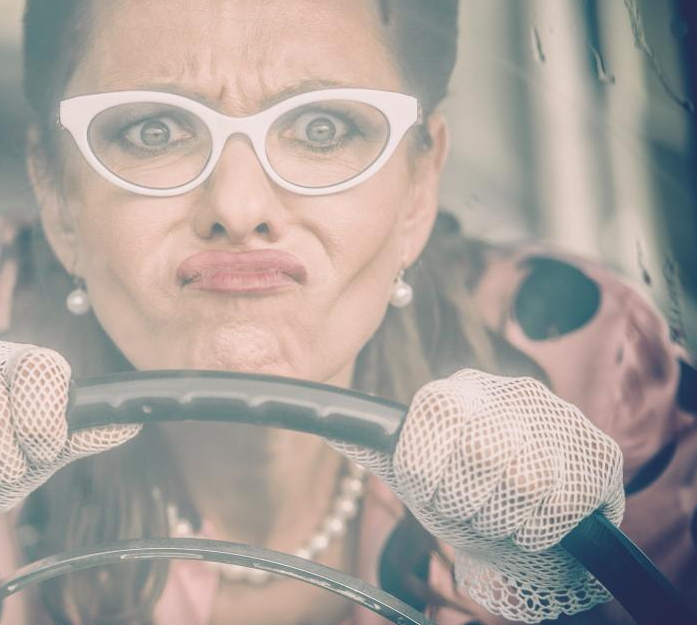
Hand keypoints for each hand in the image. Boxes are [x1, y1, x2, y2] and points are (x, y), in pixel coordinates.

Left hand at [331, 370, 624, 621]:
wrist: (527, 525)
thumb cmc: (463, 495)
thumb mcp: (414, 474)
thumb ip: (373, 448)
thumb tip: (325, 423)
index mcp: (454, 394)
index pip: (433, 423)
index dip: (429, 477)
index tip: (430, 496)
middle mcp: (508, 391)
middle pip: (480, 453)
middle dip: (466, 504)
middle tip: (468, 514)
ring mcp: (557, 416)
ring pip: (524, 478)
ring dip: (502, 520)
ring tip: (498, 519)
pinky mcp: (598, 450)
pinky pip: (561, 502)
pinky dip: (537, 531)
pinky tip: (532, 524)